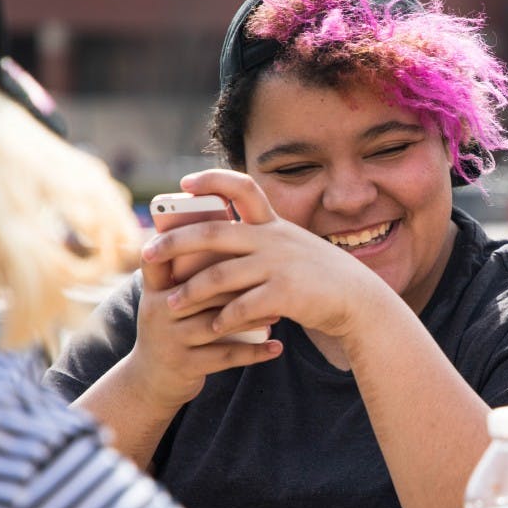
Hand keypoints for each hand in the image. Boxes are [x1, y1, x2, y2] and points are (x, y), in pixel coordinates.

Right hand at [124, 204, 283, 413]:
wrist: (151, 380)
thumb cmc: (172, 328)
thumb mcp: (170, 302)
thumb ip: (189, 276)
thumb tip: (229, 239)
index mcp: (155, 290)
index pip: (158, 257)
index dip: (178, 240)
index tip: (214, 226)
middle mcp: (156, 311)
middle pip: (202, 290)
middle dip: (240, 285)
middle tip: (273, 279)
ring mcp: (169, 340)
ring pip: (217, 323)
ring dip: (252, 318)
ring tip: (279, 313)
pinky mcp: (184, 365)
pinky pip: (225, 356)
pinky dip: (254, 352)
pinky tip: (276, 347)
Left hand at [153, 169, 386, 340]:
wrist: (359, 301)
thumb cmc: (319, 277)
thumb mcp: (294, 246)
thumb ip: (262, 240)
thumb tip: (223, 236)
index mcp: (273, 224)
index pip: (241, 188)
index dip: (211, 180)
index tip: (184, 183)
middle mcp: (273, 238)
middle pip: (213, 233)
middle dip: (175, 243)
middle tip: (148, 253)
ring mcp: (279, 265)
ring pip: (221, 275)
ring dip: (191, 291)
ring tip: (171, 304)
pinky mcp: (285, 293)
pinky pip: (244, 306)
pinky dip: (225, 318)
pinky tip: (212, 327)